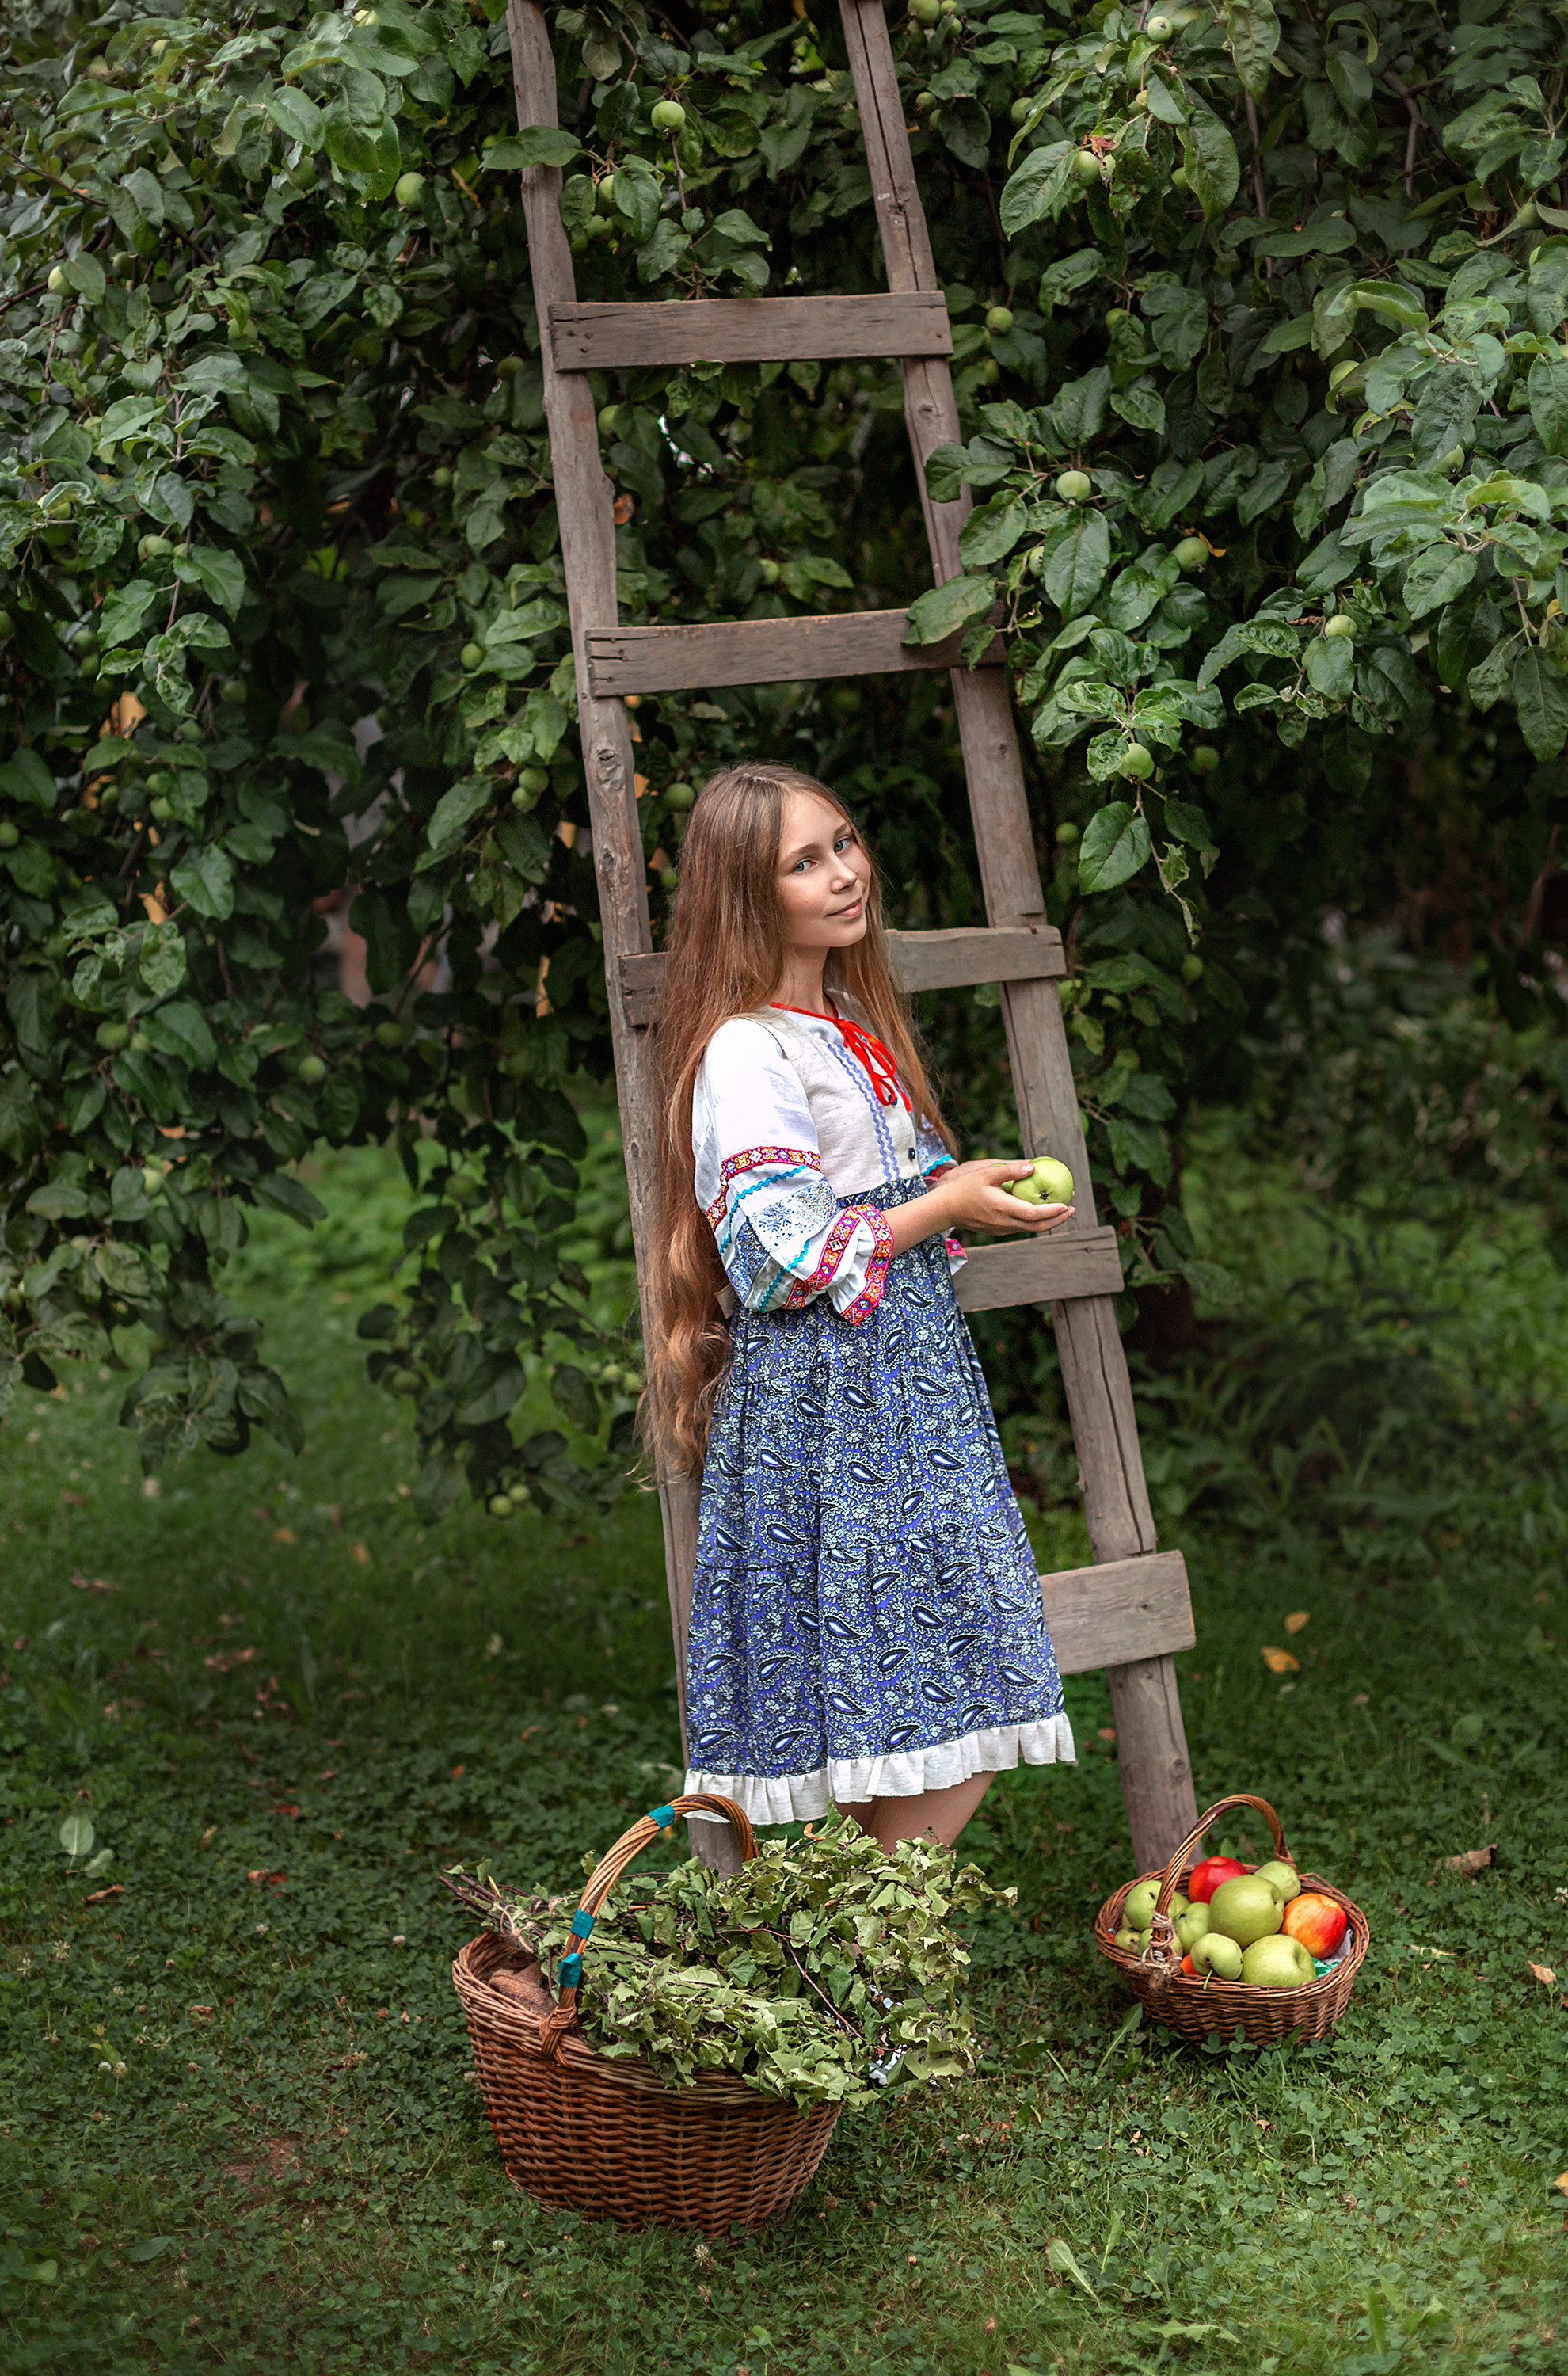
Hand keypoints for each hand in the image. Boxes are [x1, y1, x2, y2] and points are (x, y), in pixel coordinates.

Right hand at [933, 1160, 1074, 1238]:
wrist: (945, 1208)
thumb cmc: (964, 1187)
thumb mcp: (986, 1173)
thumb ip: (1010, 1170)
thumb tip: (1033, 1166)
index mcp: (1003, 1209)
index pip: (1034, 1214)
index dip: (1053, 1211)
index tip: (1067, 1204)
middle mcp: (1004, 1223)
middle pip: (1037, 1226)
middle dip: (1058, 1219)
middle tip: (1072, 1208)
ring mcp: (1001, 1229)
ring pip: (1030, 1229)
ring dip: (1048, 1221)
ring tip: (1061, 1209)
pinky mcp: (998, 1230)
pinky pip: (1021, 1227)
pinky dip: (1035, 1220)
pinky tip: (1040, 1210)